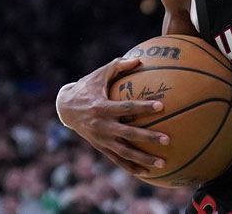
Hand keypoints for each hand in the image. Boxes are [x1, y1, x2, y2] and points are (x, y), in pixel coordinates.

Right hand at [56, 57, 169, 174]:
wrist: (64, 108)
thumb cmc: (87, 87)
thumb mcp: (99, 74)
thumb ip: (119, 66)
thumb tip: (140, 59)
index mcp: (101, 107)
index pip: (125, 108)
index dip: (142, 107)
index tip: (161, 106)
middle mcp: (101, 126)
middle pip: (128, 134)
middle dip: (148, 138)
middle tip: (167, 139)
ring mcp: (101, 139)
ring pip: (124, 152)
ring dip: (143, 159)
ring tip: (163, 163)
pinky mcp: (100, 147)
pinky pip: (117, 160)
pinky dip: (131, 167)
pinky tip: (147, 172)